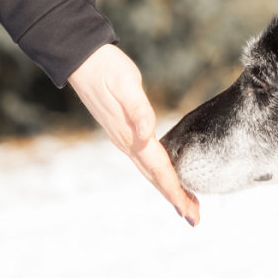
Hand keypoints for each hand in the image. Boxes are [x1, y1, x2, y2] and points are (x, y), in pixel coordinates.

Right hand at [68, 44, 199, 225]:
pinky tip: (166, 176)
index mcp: (131, 135)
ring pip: (150, 171)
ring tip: (187, 204)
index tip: (188, 210)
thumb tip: (147, 134)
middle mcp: (126, 142)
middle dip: (176, 198)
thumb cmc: (107, 68)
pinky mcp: (123, 132)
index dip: (174, 191)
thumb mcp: (125, 83)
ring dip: (168, 189)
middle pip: (155, 178)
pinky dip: (159, 173)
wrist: (82, 58)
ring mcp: (123, 139)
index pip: (158, 170)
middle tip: (195, 218)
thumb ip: (137, 109)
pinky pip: (145, 160)